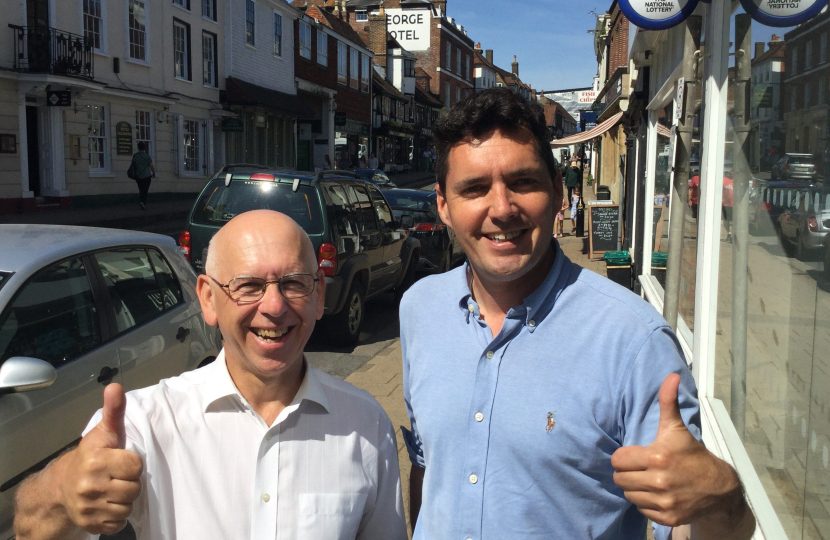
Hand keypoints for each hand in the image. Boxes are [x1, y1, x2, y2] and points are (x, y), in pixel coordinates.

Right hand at [57, 384, 142, 534]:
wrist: (62, 487)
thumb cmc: (91, 456)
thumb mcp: (103, 432)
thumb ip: (114, 411)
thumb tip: (115, 386)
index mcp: (96, 461)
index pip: (135, 466)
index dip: (132, 464)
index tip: (121, 461)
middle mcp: (90, 486)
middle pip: (134, 489)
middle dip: (129, 482)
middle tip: (117, 476)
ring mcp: (89, 508)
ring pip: (128, 507)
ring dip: (124, 499)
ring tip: (113, 489)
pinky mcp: (90, 524)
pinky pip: (118, 523)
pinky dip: (116, 516)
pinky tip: (107, 504)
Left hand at [611, 374, 739, 526]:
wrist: (718, 487)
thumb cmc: (691, 454)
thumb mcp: (676, 427)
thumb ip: (667, 401)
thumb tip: (671, 375)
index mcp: (657, 457)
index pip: (618, 460)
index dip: (625, 457)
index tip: (636, 455)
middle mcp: (659, 481)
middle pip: (620, 479)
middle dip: (628, 472)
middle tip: (642, 468)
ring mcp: (664, 502)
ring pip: (629, 495)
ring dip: (635, 488)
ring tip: (649, 480)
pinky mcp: (668, 517)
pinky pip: (641, 510)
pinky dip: (646, 503)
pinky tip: (658, 494)